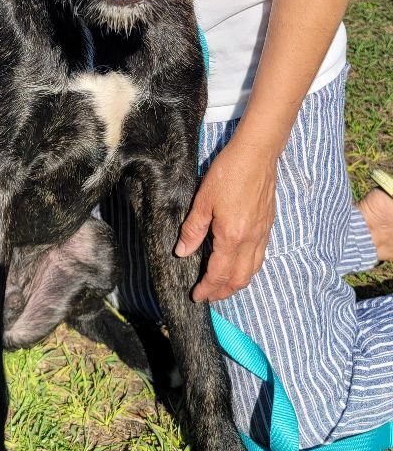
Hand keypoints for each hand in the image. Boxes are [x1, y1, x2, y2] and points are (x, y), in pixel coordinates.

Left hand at [175, 135, 277, 301]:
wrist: (257, 154)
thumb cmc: (228, 173)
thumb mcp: (203, 200)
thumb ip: (193, 229)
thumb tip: (182, 252)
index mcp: (232, 236)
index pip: (219, 273)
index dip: (207, 289)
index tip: (196, 296)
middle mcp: (251, 239)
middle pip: (240, 278)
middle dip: (224, 292)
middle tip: (208, 296)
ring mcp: (262, 233)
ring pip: (253, 269)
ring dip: (238, 282)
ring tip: (223, 285)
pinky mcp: (268, 224)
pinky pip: (260, 255)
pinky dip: (249, 267)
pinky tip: (239, 263)